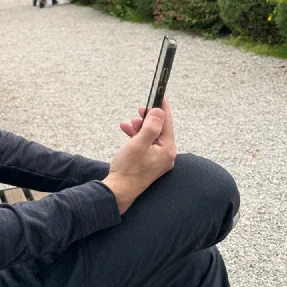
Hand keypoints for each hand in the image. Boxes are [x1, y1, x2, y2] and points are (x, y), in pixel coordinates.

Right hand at [102, 97, 176, 213]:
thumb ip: (151, 126)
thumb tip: (159, 112)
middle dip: (148, 119)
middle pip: (159, 130)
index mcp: (167, 150)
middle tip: (139, 110)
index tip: (160, 97)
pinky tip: (126, 132)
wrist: (119, 189)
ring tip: (128, 123)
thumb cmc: (128, 168)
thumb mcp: (138, 143)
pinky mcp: (148, 163)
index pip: (167, 124)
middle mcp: (165, 156)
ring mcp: (157, 160)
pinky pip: (145, 144)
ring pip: (151, 137)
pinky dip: (136, 137)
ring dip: (140, 128)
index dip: (162, 109)